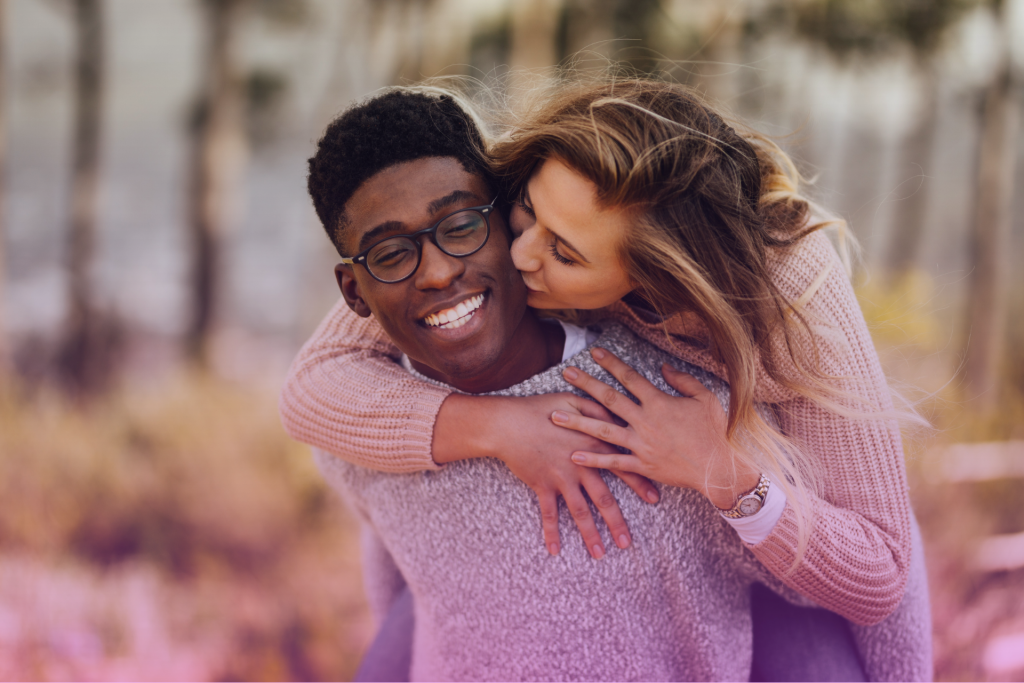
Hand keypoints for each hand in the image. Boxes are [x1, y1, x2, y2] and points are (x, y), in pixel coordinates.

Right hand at [434, 393, 659, 558]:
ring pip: (579, 511)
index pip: (622, 466)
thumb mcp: (575, 401)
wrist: (508, 422)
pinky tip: (555, 550)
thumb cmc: (540, 408)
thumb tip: (619, 417)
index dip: (639, 483)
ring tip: (600, 554)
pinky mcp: (541, 485)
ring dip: (590, 534)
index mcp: (592, 445)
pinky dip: (551, 532)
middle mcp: (580, 465)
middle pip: (604, 498)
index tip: (654, 499)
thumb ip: (599, 411)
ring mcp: (560, 478)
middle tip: (627, 542)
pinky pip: (547, 513)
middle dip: (617, 522)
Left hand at [552, 347, 759, 509]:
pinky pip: (613, 462)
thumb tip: (663, 367)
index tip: (593, 352)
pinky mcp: (641, 465)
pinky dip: (593, 460)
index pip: (629, 377)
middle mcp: (645, 421)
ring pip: (602, 431)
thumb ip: (683, 380)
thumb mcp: (704, 398)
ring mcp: (641, 444)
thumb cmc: (714, 431)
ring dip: (577, 422)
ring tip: (555, 416)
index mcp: (659, 402)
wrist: (719, 468)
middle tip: (566, 373)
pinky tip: (573, 455)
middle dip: (586, 384)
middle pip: (609, 399)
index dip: (610, 363)